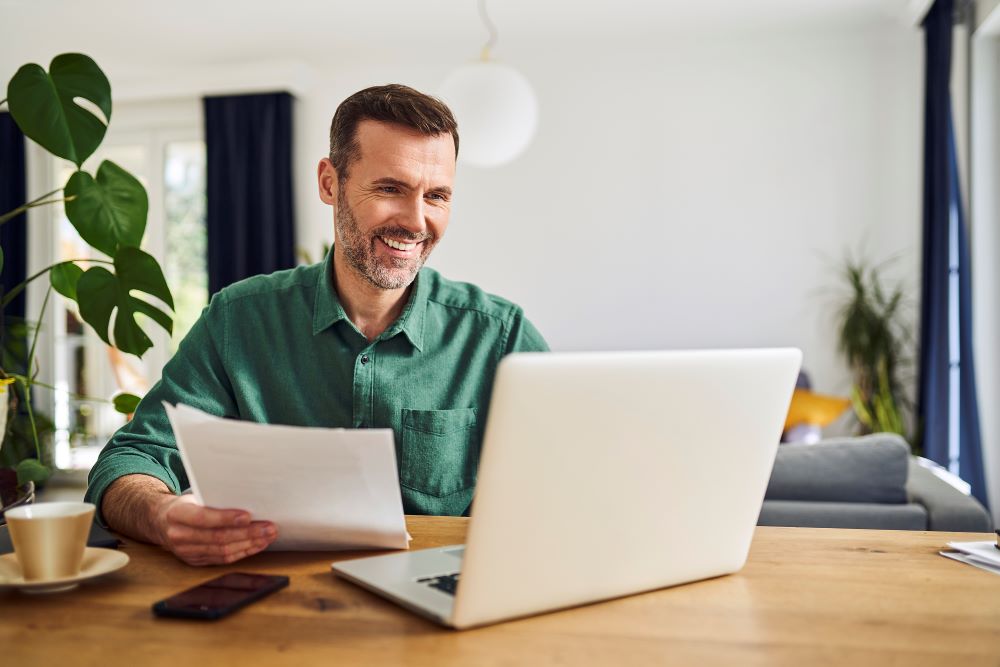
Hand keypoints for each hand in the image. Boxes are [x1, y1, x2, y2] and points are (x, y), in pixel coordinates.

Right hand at [153, 494, 277, 565]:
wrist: (161, 521)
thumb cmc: (184, 505)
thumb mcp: (193, 496)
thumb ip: (214, 499)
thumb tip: (247, 497)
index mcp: (177, 514)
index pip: (204, 518)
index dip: (226, 518)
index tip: (248, 516)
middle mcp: (179, 535)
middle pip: (218, 537)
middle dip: (247, 533)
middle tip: (268, 527)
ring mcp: (186, 551)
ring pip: (222, 551)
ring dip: (249, 544)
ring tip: (267, 536)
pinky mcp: (195, 561)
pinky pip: (222, 559)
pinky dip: (242, 552)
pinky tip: (256, 545)